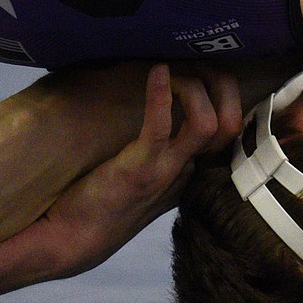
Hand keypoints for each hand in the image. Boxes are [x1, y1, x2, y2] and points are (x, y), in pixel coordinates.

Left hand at [31, 64, 226, 277]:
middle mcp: (188, 170)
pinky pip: (161, 127)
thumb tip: (162, 116)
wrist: (72, 241)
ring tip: (175, 67)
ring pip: (208, 125)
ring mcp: (167, 172)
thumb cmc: (102, 204)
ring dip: (195, 89)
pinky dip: (161, 96)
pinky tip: (157, 71)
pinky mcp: (140, 170)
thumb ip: (160, 152)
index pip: (229, 131)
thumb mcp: (142, 176)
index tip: (210, 70)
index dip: (229, 98)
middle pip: (230, 125)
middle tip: (200, 62)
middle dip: (224, 88)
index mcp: (191, 171)